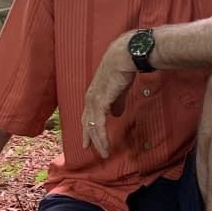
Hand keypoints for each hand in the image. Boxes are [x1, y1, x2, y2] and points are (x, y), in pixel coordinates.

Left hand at [81, 35, 133, 157]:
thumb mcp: (119, 89)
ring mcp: (93, 101)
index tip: (89, 138)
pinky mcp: (100, 103)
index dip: (89, 126)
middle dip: (88, 136)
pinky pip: (99, 125)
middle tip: (87, 148)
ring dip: (98, 141)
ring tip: (103, 153)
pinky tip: (105, 145)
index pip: (88, 114)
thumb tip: (116, 114)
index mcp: (94, 93)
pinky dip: (101, 137)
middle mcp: (90, 97)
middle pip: (87, 122)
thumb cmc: (123, 68)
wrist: (125, 57)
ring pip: (92, 127)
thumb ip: (116, 102)